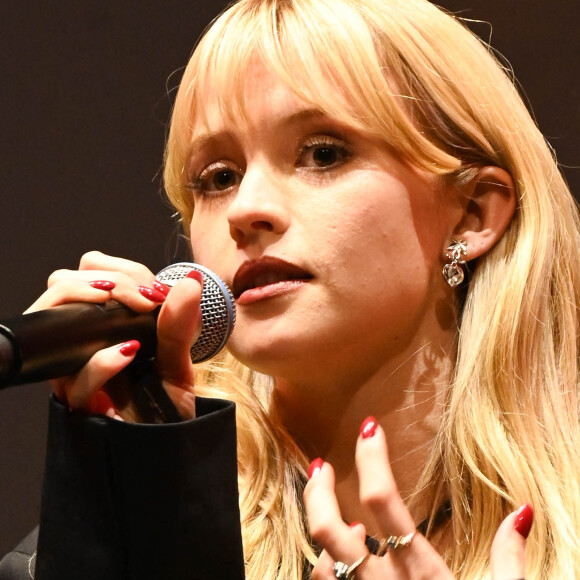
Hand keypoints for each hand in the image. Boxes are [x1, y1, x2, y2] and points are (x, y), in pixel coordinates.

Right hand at [26, 251, 202, 420]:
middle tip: (145, 295)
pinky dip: (102, 362)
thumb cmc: (167, 406)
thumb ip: (181, 324)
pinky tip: (128, 353)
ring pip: (59, 323)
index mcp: (106, 327)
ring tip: (136, 306)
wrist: (167, 450)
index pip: (92, 273)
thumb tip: (190, 280)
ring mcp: (76, 372)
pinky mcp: (80, 404)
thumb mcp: (179, 361)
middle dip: (108, 279)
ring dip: (93, 302)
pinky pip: (78, 380)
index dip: (120, 270)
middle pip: (64, 286)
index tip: (154, 287)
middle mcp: (84, 344)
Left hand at [304, 417, 530, 578]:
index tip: (368, 428)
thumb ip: (510, 557)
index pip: (384, 499)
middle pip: (330, 528)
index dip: (371, 457)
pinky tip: (337, 563)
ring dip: (321, 534)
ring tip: (329, 512)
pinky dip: (327, 572)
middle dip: (318, 491)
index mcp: (422, 572)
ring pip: (322, 563)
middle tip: (321, 466)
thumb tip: (521, 511)